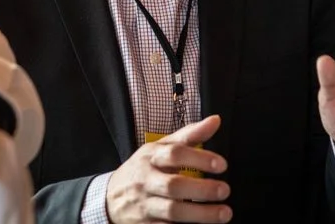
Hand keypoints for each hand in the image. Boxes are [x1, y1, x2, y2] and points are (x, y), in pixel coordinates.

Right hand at [105, 115, 231, 223]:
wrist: (110, 198)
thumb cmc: (143, 169)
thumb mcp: (160, 147)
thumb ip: (189, 135)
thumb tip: (215, 120)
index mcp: (151, 157)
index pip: (174, 154)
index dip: (199, 158)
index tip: (222, 165)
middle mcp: (146, 180)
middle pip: (173, 185)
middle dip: (202, 189)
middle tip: (225, 190)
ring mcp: (144, 205)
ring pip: (172, 211)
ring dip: (200, 214)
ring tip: (224, 213)